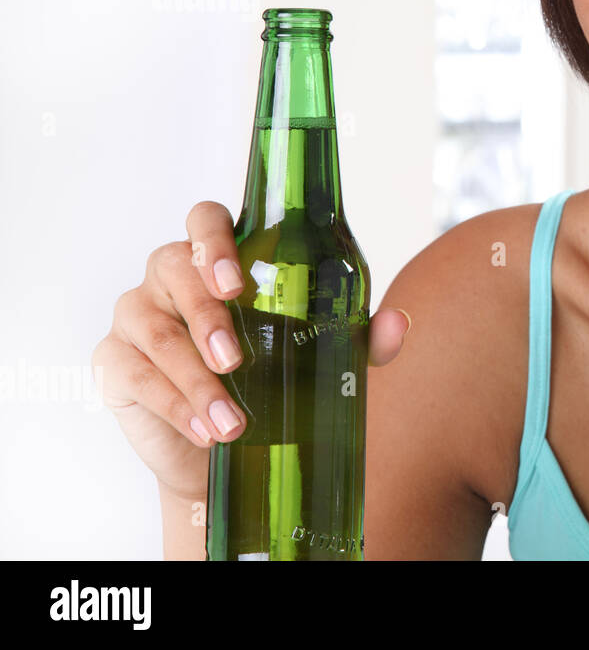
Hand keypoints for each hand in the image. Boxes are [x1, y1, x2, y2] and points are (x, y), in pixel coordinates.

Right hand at [94, 201, 410, 501]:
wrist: (229, 447)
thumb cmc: (275, 378)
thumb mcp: (322, 356)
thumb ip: (358, 336)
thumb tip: (396, 324)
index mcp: (218, 258)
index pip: (205, 220)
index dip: (214, 240)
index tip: (235, 281)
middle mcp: (170, 276)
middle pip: (174, 268)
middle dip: (207, 316)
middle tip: (238, 359)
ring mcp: (137, 316)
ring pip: (158, 331)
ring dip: (197, 379)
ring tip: (234, 420)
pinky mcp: (114, 363)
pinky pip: (137, 376)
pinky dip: (176, 406)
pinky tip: (206, 428)